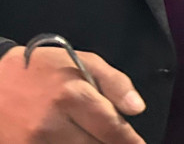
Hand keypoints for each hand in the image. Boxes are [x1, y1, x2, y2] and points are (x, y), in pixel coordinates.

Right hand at [0, 45, 145, 142]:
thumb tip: (136, 109)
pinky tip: (73, 140)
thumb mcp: (83, 62)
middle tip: (119, 141)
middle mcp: (51, 123)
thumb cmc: (41, 69)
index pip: (112, 128)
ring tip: (95, 138)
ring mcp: (33, 141)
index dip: (130, 141)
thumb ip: (115, 83)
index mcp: (72, 96)